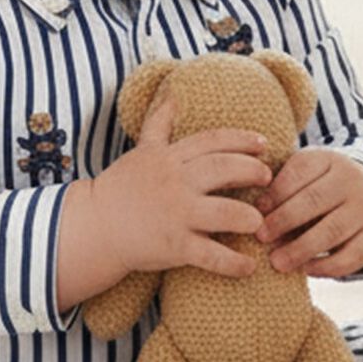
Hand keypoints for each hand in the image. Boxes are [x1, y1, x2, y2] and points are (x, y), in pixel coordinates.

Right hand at [90, 93, 271, 278]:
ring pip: (224, 212)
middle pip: (224, 169)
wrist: (94, 227)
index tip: (263, 144)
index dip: (241, 140)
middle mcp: (175, 182)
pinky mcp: (174, 246)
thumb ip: (159, 124)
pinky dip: (233, 262)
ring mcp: (176, 214)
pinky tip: (249, 266)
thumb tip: (173, 95)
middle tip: (268, 177)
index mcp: (169, 158)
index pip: (212, 141)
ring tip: (260, 222)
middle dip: (252, 171)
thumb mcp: (141, 151)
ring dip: (249, 217)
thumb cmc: (120, 188)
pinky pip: (211, 255)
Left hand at [253, 149, 362, 277]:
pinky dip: (326, 266)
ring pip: (332, 231)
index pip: (300, 171)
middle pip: (314, 200)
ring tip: (276, 262)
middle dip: (284, 220)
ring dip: (300, 248)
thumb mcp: (303, 177)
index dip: (275, 192)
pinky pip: (350, 256)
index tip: (254, 211)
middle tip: (260, 237)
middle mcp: (351, 181)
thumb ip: (279, 187)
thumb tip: (247, 211)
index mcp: (328, 160)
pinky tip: (304, 269)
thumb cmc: (316, 189)